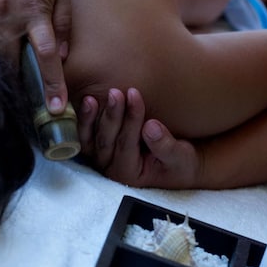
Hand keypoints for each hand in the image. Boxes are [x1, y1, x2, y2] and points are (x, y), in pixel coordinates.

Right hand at [0, 0, 71, 113]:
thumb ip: (62, 20)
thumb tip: (60, 54)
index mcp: (33, 10)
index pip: (44, 59)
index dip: (51, 86)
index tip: (57, 108)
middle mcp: (5, 13)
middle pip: (7, 62)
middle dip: (15, 85)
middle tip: (23, 103)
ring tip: (1, 83)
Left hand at [78, 88, 202, 188]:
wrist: (178, 164)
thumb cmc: (181, 161)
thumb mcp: (181, 157)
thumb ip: (166, 145)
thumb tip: (151, 127)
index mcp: (130, 175)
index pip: (127, 144)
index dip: (131, 119)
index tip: (135, 94)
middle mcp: (112, 169)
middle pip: (107, 141)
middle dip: (112, 115)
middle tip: (116, 92)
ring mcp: (102, 159)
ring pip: (92, 139)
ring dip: (90, 117)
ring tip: (92, 97)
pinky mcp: (98, 148)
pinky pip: (86, 135)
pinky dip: (85, 119)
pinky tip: (87, 101)